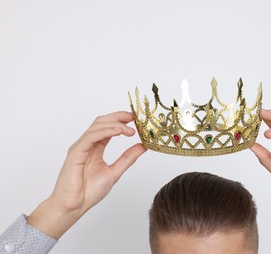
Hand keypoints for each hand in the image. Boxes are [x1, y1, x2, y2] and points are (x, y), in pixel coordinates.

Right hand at [27, 111, 146, 238]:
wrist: (74, 207)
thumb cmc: (88, 192)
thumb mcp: (115, 171)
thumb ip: (128, 158)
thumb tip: (142, 146)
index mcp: (95, 148)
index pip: (108, 128)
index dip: (121, 120)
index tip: (136, 119)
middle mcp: (87, 145)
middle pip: (102, 122)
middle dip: (118, 117)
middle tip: (134, 117)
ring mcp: (80, 147)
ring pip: (97, 127)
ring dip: (115, 124)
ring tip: (130, 129)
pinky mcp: (76, 153)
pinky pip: (91, 137)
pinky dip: (106, 131)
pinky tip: (119, 131)